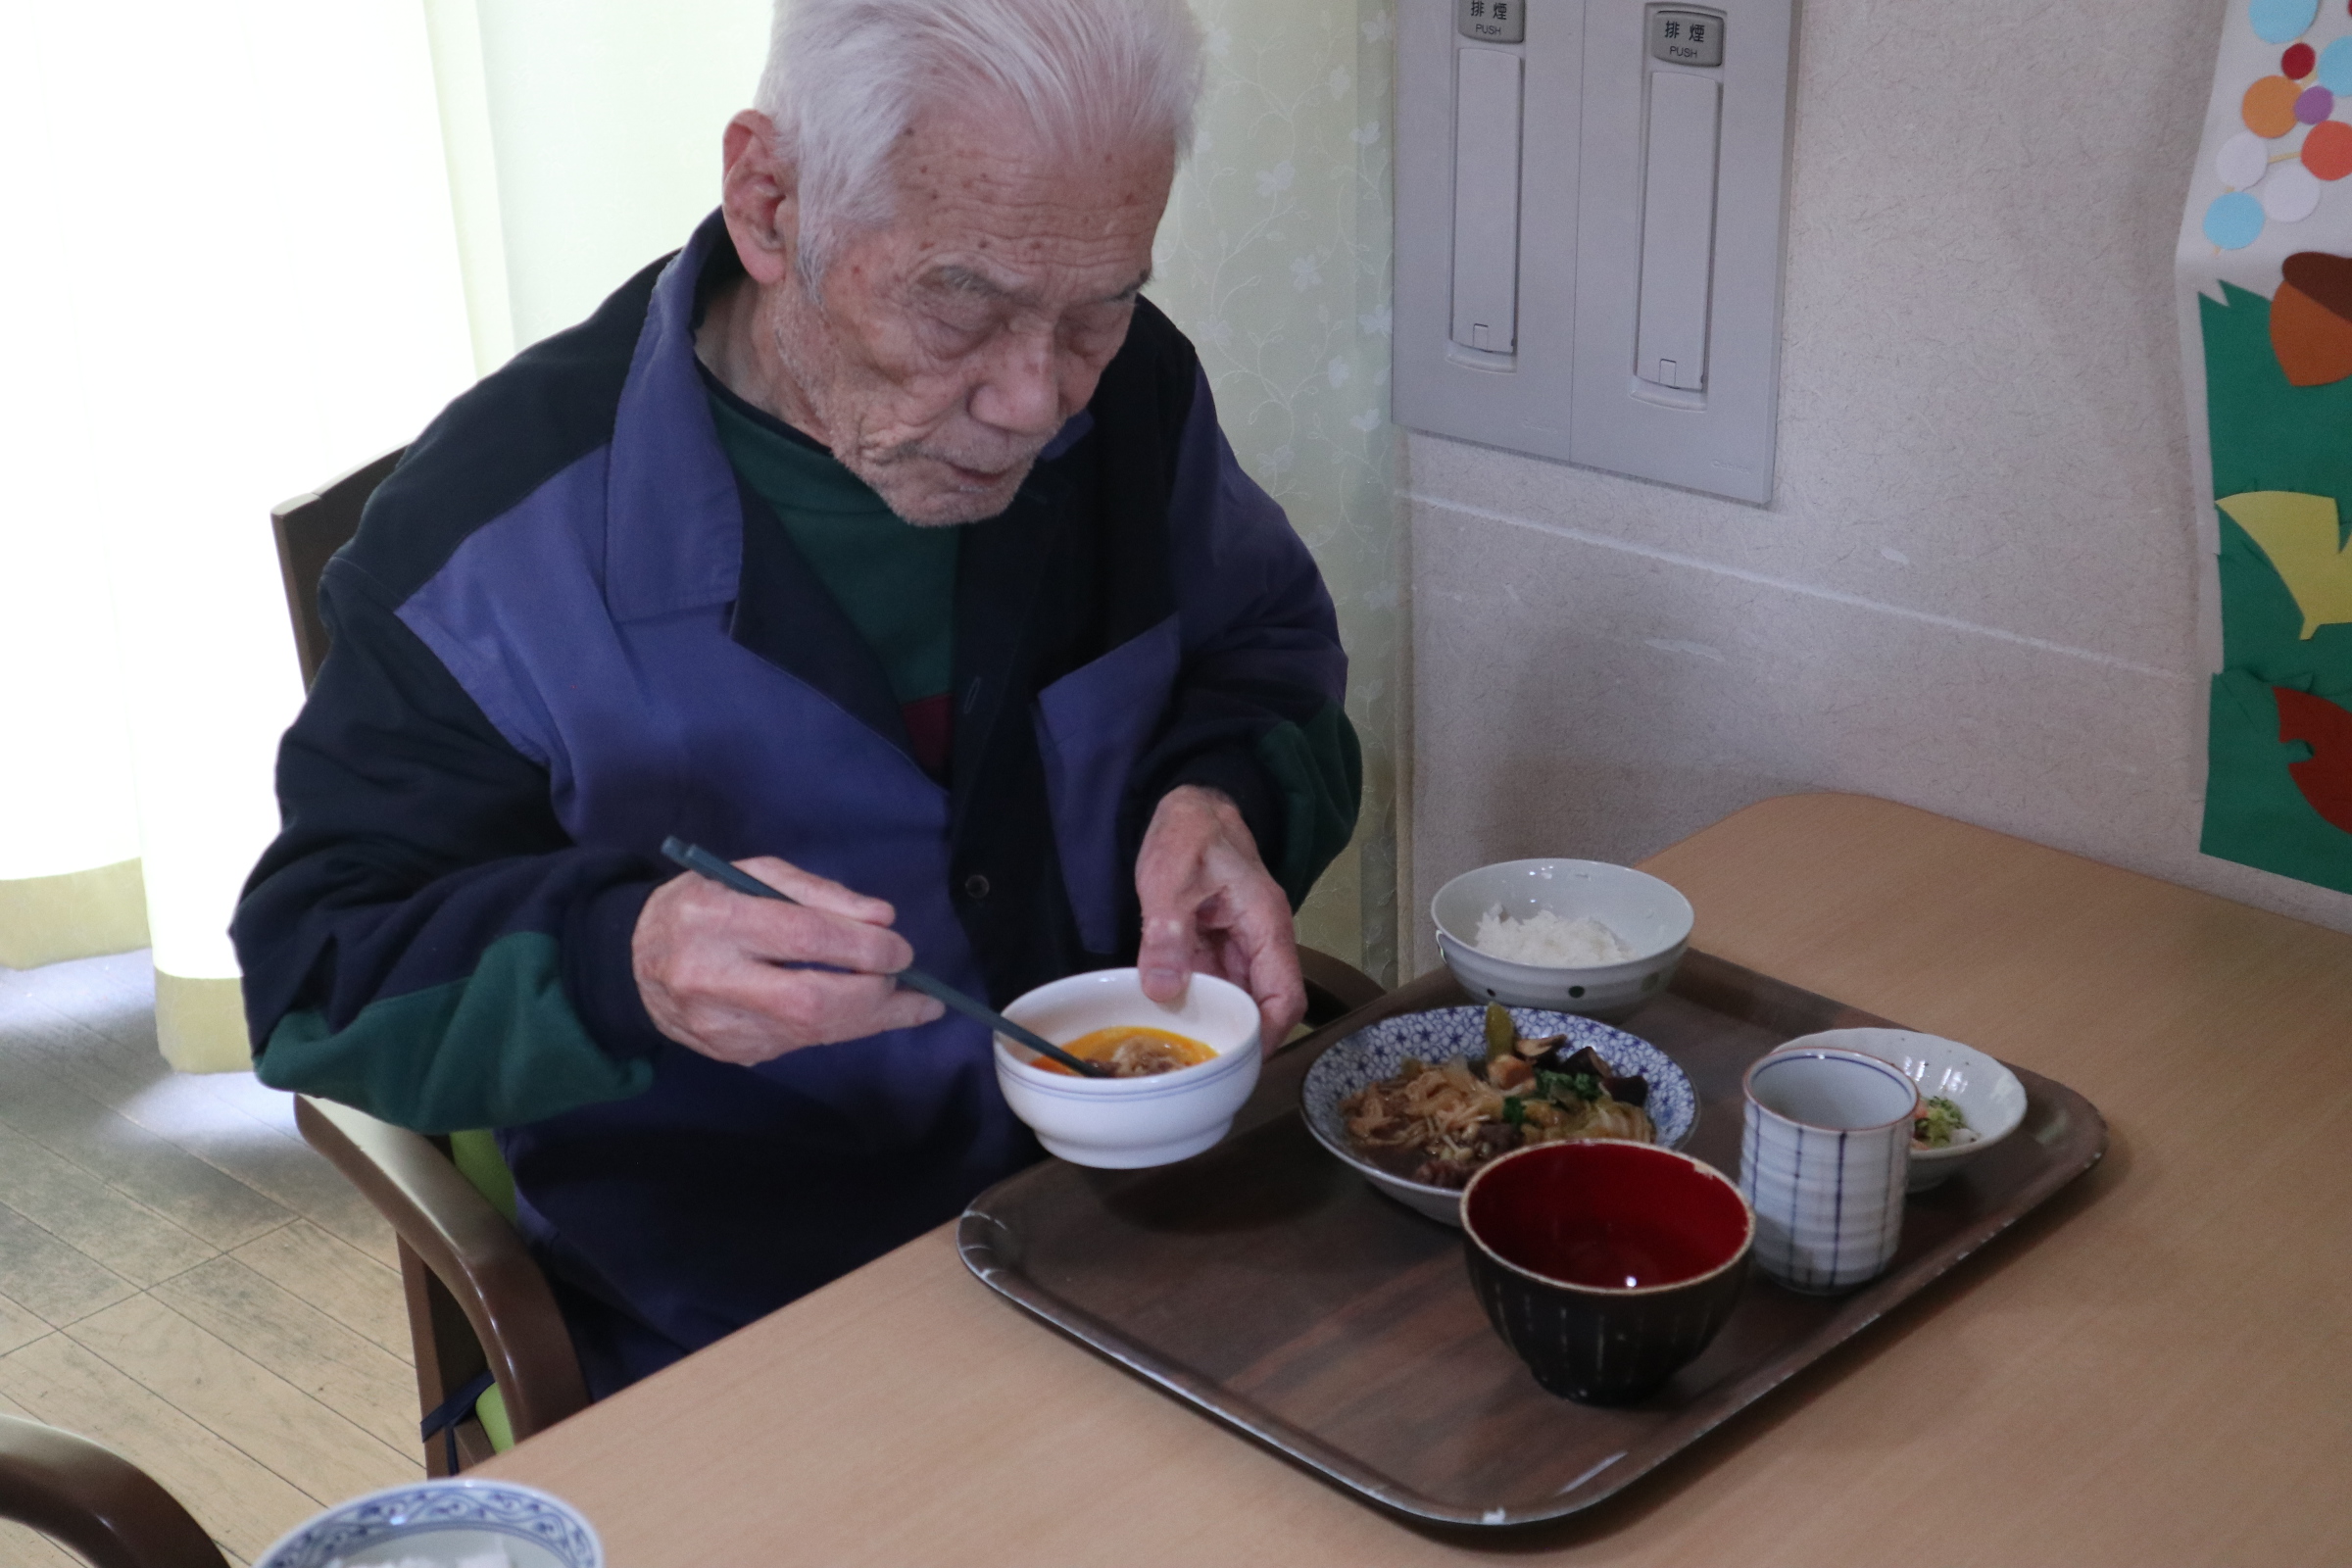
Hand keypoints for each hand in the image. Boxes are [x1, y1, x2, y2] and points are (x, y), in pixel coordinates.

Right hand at [632, 856, 943, 1065]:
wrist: (633, 964)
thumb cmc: (702, 906)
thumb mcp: (750, 874)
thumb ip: (817, 893)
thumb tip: (881, 919)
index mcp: (715, 920)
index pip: (802, 938)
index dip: (861, 947)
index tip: (900, 948)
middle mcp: (713, 980)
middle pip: (811, 1002)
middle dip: (874, 994)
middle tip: (909, 980)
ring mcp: (721, 1027)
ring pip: (813, 1032)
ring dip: (871, 1019)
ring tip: (914, 1005)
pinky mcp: (732, 1054)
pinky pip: (801, 1043)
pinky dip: (841, 1026)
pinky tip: (866, 1012)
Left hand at [1134, 785, 1303, 1051]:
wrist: (1190, 806)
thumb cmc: (1189, 833)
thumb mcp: (1170, 878)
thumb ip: (1167, 932)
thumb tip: (1164, 990)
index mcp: (1265, 925)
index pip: (1285, 995)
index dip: (1268, 1035)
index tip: (1239, 1064)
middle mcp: (1259, 942)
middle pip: (1261, 1005)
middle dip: (1236, 1039)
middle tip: (1202, 1073)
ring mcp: (1238, 946)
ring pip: (1235, 998)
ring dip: (1212, 1024)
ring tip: (1184, 1058)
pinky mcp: (1215, 947)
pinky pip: (1211, 984)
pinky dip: (1194, 1004)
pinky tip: (1170, 1023)